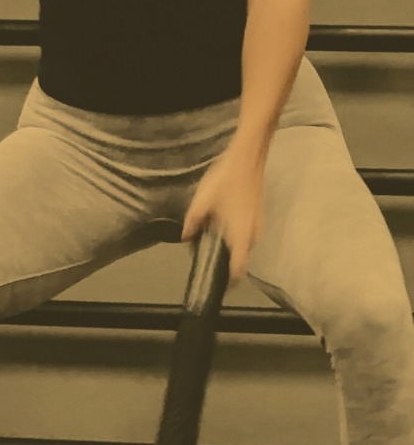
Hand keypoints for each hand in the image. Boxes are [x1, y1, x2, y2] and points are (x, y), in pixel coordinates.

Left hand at [180, 146, 265, 283]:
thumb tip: (186, 238)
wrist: (247, 158)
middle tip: (206, 260)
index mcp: (240, 236)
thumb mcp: (200, 203)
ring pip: (243, 244)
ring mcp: (258, 223)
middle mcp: (253, 234)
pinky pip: (245, 233)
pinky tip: (220, 226)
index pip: (239, 268)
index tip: (218, 286)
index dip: (230, 281)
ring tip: (209, 243)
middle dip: (226, 262)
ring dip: (230, 247)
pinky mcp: (257, 214)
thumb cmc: (225, 182)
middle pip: (241, 257)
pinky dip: (234, 236)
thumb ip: (192, 224)